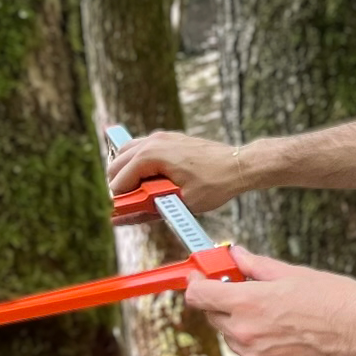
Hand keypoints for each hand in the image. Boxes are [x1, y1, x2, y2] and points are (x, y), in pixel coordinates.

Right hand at [105, 129, 252, 213]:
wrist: (238, 165)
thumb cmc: (215, 183)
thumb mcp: (180, 203)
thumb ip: (147, 210)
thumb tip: (122, 218)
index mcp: (152, 155)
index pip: (119, 180)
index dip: (119, 201)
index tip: (123, 214)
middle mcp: (153, 141)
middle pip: (117, 164)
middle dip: (120, 187)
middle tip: (132, 206)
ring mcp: (160, 137)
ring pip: (125, 154)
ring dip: (126, 174)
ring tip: (139, 195)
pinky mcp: (168, 138)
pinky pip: (140, 149)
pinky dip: (137, 164)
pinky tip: (149, 181)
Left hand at [185, 247, 355, 355]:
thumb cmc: (333, 297)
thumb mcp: (292, 273)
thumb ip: (256, 265)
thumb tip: (234, 254)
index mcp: (247, 302)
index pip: (198, 295)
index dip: (196, 283)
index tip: (201, 277)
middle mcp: (245, 333)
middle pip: (214, 317)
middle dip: (224, 303)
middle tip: (248, 292)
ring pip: (235, 338)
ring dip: (245, 326)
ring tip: (280, 316)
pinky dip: (264, 347)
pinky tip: (290, 336)